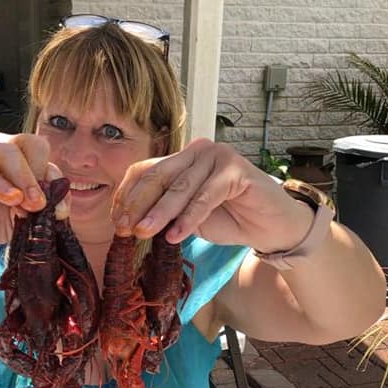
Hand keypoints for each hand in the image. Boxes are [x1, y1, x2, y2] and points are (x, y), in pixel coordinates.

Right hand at [0, 133, 60, 249]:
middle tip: (40, 204)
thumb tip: (58, 206)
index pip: (46, 159)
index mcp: (20, 161)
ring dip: (23, 177)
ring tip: (26, 203)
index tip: (58, 211)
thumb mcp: (18, 220)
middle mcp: (1, 151)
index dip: (55, 183)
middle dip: (40, 174)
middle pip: (31, 144)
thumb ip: (38, 212)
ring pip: (8, 150)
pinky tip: (9, 199)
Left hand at [110, 137, 313, 252]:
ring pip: (180, 186)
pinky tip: (176, 236)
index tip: (116, 222)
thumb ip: (164, 212)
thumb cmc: (229, 219)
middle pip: (157, 176)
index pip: (143, 171)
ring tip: (144, 233)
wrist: (271, 226)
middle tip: (126, 229)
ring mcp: (217, 156)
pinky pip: (205, 196)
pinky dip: (189, 218)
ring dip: (159, 212)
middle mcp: (197, 151)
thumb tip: (129, 222)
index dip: (126, 196)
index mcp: (181, 160)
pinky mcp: (236, 169)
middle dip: (138, 204)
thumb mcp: (187, 217)